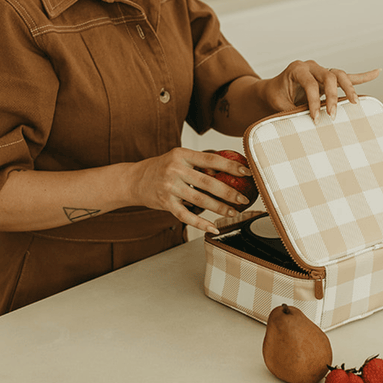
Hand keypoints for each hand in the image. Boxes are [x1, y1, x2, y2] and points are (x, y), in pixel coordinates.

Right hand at [126, 148, 251, 233]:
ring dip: (219, 208)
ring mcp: (169, 187)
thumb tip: (227, 166)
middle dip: (229, 192)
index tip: (247, 171)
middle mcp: (175, 169)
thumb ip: (199, 162)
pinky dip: (200, 223)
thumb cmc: (162, 168)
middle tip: (243, 199)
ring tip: (233, 212)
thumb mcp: (178, 157)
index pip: (211, 159)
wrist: (135, 179)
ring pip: (200, 200)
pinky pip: (186, 216)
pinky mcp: (165, 203)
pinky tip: (212, 228)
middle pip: (208, 182)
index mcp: (182, 154)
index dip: (231, 165)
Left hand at [261, 61, 380, 121]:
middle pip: (329, 76)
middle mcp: (311, 66)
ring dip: (349, 89)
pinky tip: (378, 72)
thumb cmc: (275, 96)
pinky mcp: (329, 78)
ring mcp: (321, 70)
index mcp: (297, 69)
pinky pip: (347, 76)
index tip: (314, 118)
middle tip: (332, 115)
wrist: (273, 89)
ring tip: (355, 102)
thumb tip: (303, 125)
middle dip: (332, 97)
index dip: (313, 102)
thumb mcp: (278, 104)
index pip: (310, 84)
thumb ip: (290, 111)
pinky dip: (362, 76)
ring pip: (340, 75)